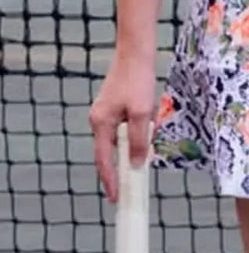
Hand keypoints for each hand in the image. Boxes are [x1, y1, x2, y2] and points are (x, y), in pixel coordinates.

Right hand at [89, 54, 158, 202]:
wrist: (136, 54)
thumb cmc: (138, 81)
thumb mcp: (143, 113)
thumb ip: (140, 140)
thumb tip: (136, 164)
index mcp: (101, 123)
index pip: (104, 160)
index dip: (110, 181)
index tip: (115, 198)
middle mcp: (99, 120)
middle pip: (108, 153)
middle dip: (117, 172)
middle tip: (127, 192)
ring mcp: (106, 113)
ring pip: (117, 142)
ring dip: (127, 155)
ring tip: (138, 172)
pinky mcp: (115, 108)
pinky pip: (122, 131)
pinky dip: (132, 140)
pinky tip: (144, 143)